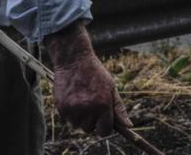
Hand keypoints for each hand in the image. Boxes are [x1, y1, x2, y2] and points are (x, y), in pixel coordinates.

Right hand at [45, 21, 131, 135]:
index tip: (102, 120)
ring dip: (79, 117)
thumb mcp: (111, 87)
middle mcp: (88, 109)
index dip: (104, 126)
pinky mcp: (61, 107)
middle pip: (89, 129)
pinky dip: (69, 113)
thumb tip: (128, 126)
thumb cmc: (95, 72)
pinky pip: (67, 120)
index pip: (104, 131)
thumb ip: (119, 109)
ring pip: (77, 125)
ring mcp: (73, 109)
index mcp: (103, 104)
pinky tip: (72, 99)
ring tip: (80, 100)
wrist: (73, 59)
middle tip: (90, 104)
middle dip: (91, 120)